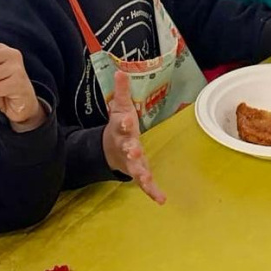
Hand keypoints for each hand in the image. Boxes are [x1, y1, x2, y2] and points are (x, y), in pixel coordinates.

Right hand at [102, 71, 165, 204]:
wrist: (109, 149)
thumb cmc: (119, 125)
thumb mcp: (119, 107)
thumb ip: (121, 90)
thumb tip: (120, 70)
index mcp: (122, 129)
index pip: (122, 125)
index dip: (124, 123)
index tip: (126, 120)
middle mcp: (125, 146)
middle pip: (128, 148)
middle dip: (131, 149)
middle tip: (134, 150)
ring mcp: (131, 162)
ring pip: (135, 168)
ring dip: (140, 173)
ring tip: (146, 178)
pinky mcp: (137, 173)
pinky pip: (145, 184)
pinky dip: (152, 192)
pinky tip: (161, 200)